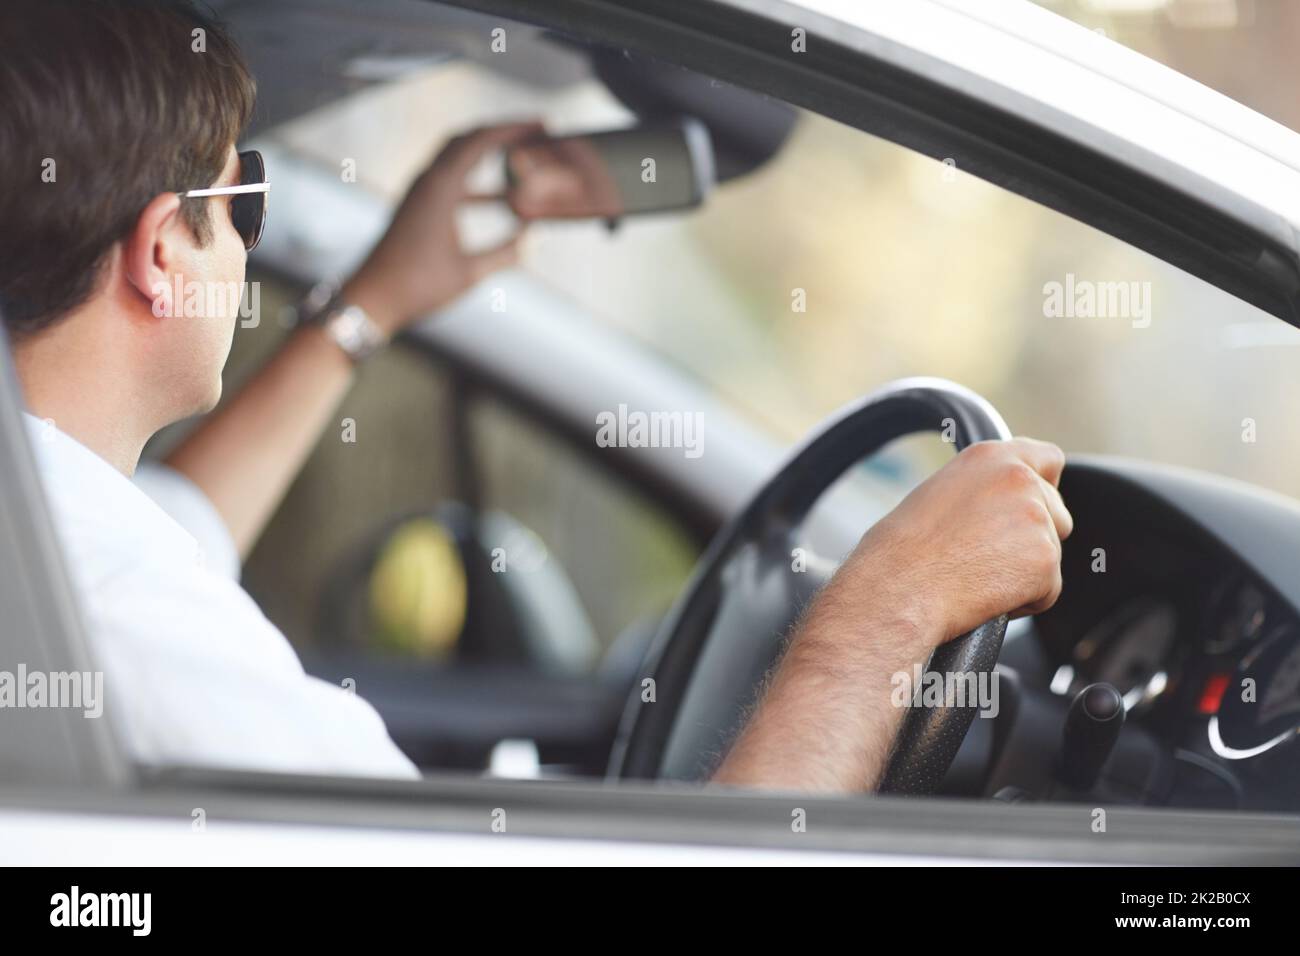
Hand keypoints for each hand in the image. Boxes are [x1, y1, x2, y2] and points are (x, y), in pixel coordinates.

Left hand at [342, 121, 544, 336]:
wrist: (373, 298)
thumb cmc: (417, 287)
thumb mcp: (470, 273)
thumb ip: (504, 253)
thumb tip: (530, 240)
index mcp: (440, 188)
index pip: (480, 141)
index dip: (513, 129)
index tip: (540, 124)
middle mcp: (426, 181)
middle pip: (466, 137)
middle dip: (501, 131)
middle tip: (533, 131)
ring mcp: (419, 191)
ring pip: (456, 155)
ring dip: (486, 149)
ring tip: (519, 154)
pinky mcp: (416, 204)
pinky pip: (450, 177)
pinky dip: (474, 175)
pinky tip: (498, 194)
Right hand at [831, 437, 1072, 648]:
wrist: (898, 586)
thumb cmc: (901, 552)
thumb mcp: (939, 495)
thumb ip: (982, 491)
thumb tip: (1002, 512)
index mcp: (989, 457)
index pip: (1047, 458)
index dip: (1045, 485)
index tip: (1036, 504)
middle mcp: (1019, 478)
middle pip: (1056, 513)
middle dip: (1032, 539)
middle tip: (987, 558)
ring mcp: (1035, 517)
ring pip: (1050, 554)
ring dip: (1024, 572)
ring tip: (976, 577)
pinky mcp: (1044, 559)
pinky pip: (1048, 590)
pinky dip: (1024, 601)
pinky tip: (985, 595)